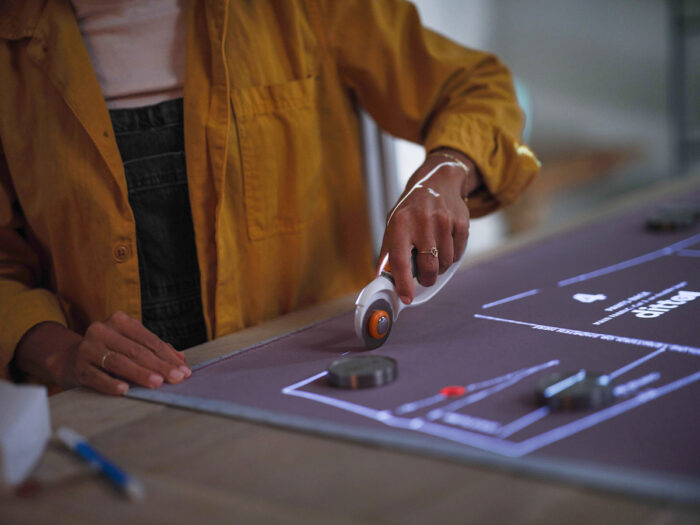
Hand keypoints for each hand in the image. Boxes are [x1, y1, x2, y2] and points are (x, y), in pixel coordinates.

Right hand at [14, 312, 190, 395]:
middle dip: (159, 366)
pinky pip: (97, 376)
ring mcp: (88, 348)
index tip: (184, 370)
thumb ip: (154, 349)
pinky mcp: (78, 366)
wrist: (69, 358)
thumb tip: (180, 360)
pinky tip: (125, 390)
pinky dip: (111, 383)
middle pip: (136, 351)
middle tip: (176, 378)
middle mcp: (102, 330)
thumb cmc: (109, 351)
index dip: (167, 356)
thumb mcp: (130, 343)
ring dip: (139, 373)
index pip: (149, 340)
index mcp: (120, 321)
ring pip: (119, 362)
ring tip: (157, 383)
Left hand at [379, 148, 480, 303]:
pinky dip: (451, 256)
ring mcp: (444, 221)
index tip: (406, 297)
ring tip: (433, 252)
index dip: (403, 282)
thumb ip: (389, 252)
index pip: (400, 260)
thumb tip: (384, 280)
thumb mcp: (393, 224)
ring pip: (445, 264)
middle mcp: (422, 221)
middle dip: (427, 279)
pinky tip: (445, 243)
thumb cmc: (411, 210)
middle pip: (428, 267)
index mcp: (400, 224)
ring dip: (439, 266)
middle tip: (424, 277)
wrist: (437, 183)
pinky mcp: (461, 223)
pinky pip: (458, 254)